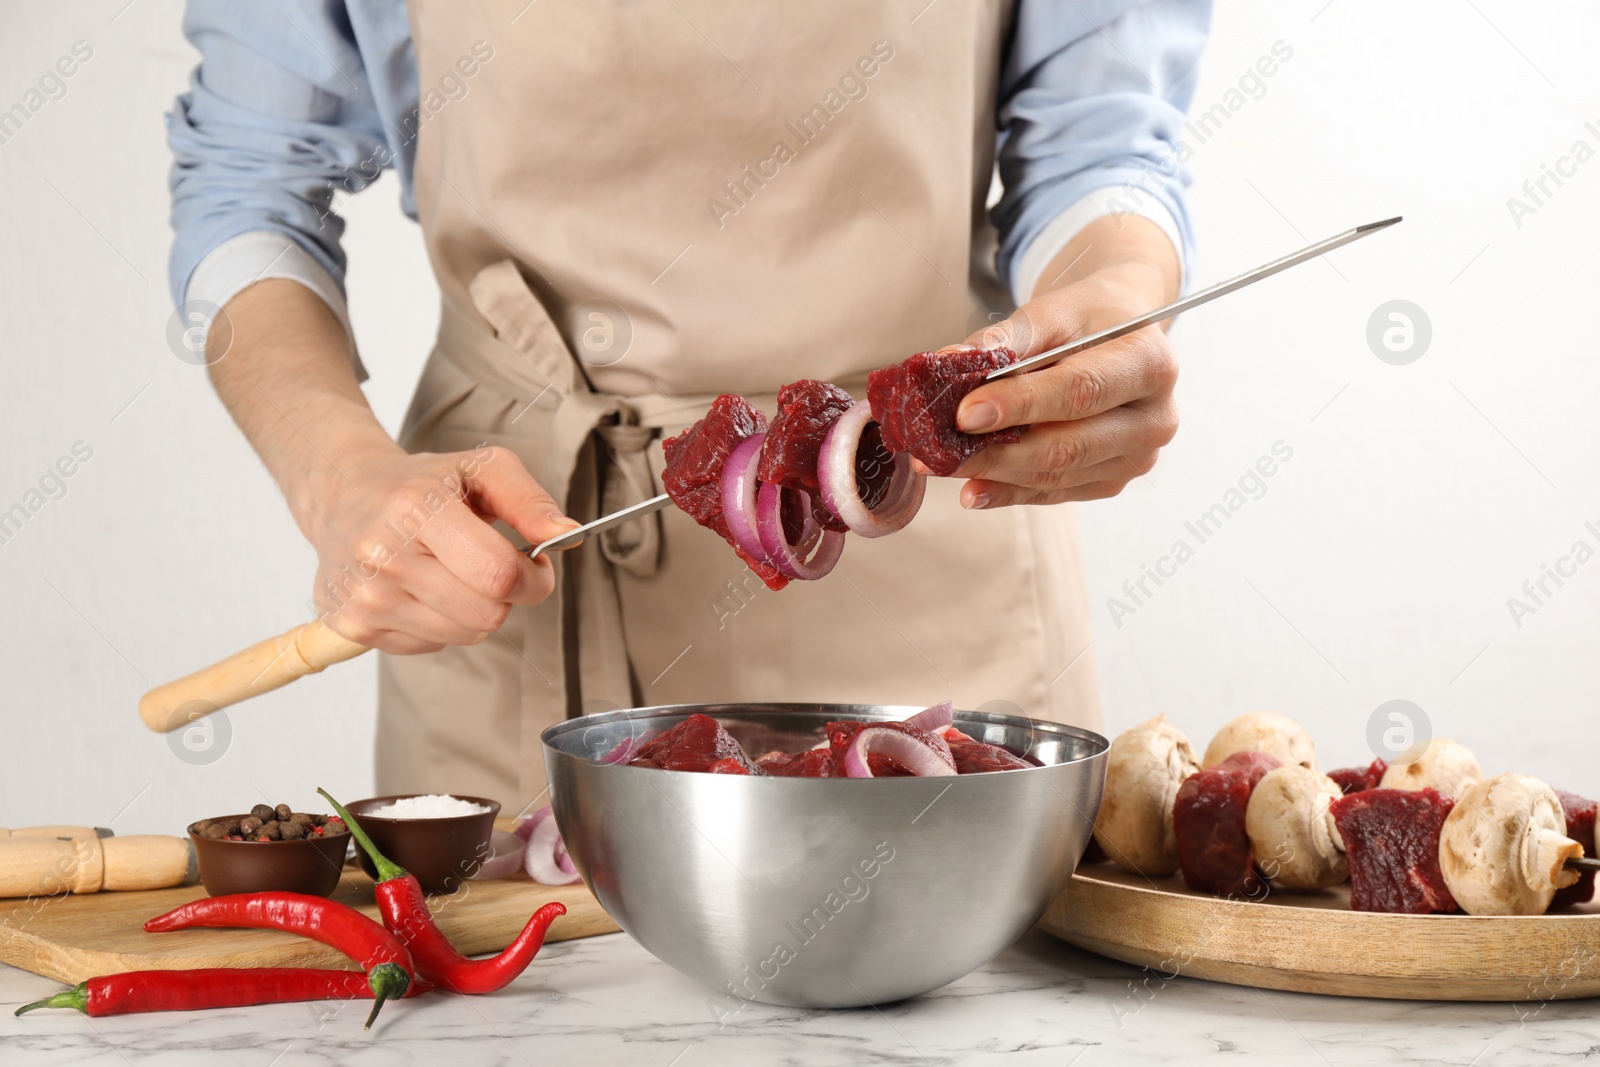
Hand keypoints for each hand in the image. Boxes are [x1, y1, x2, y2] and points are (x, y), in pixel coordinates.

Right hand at [303, 444, 576, 653]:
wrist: (343, 492)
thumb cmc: (422, 481)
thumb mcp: (482, 469)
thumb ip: (530, 501)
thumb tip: (567, 534)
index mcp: (415, 509)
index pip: (499, 574)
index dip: (534, 577)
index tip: (534, 563)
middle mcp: (383, 556)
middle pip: (487, 614)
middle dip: (505, 594)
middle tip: (489, 564)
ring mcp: (364, 596)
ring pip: (464, 635)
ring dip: (472, 609)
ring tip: (448, 569)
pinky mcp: (352, 625)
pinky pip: (431, 645)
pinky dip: (439, 621)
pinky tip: (419, 586)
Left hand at [934, 258, 1179, 508]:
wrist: (1121, 334)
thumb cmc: (1087, 320)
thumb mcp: (1052, 311)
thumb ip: (1005, 340)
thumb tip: (949, 362)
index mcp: (1149, 364)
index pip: (1080, 391)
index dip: (1021, 405)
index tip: (965, 413)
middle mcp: (1155, 418)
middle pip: (1068, 446)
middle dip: (996, 452)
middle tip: (938, 450)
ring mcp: (1137, 457)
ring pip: (1057, 476)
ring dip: (993, 474)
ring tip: (939, 465)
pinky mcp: (1113, 480)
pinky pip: (1055, 493)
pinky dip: (1009, 492)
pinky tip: (971, 490)